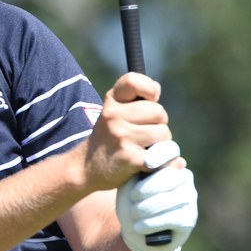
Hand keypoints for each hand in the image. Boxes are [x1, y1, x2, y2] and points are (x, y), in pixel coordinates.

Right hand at [84, 73, 171, 190]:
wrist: (85, 169)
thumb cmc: (109, 138)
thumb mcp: (114, 112)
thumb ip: (135, 99)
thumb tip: (156, 90)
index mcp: (112, 101)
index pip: (134, 82)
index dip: (149, 89)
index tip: (149, 100)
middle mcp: (114, 115)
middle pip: (159, 112)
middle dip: (159, 124)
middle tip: (146, 134)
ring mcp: (121, 136)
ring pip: (164, 134)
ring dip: (162, 145)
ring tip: (145, 149)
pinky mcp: (129, 158)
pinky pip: (163, 156)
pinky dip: (165, 163)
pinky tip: (152, 164)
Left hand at [116, 141, 197, 250]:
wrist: (135, 229)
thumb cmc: (131, 201)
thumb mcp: (129, 183)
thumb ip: (137, 170)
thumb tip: (146, 160)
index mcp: (170, 164)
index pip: (165, 160)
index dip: (154, 163)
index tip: (144, 167)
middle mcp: (184, 179)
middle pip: (169, 178)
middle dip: (148, 188)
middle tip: (132, 198)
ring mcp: (189, 198)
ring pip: (169, 200)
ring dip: (147, 208)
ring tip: (133, 214)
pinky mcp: (189, 219)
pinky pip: (172, 218)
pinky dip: (152, 223)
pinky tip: (139, 226)